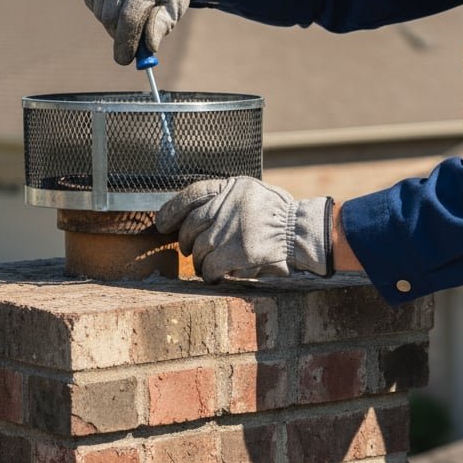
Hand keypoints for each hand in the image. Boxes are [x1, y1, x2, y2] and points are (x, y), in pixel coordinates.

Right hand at [79, 0, 207, 64]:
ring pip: (99, 9)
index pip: (129, 18)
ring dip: (111, 18)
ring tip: (130, 6)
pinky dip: (102, 4)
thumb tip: (144, 49)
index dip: (125, 43)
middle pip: (110, 17)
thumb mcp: (176, 3)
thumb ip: (161, 26)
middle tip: (131, 37)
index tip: (124, 60)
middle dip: (120, 33)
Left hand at [156, 177, 333, 282]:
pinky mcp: (237, 251)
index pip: (193, 193)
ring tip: (205, 266)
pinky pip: (211, 266)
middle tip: (189, 250)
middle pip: (192, 225)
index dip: (173, 209)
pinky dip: (209, 274)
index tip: (162, 222)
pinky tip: (214, 276)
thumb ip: (229, 201)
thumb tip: (198, 216)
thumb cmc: (280, 215)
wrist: (300, 231)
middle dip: (186, 241)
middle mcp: (228, 204)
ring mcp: (231, 228)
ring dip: (200, 261)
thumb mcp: (254, 195)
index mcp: (233, 186)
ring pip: (199, 248)